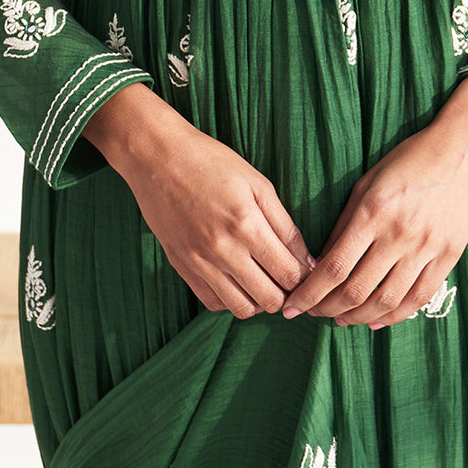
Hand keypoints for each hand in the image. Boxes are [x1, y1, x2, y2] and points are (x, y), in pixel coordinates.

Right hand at [83, 84, 314, 320]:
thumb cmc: (212, 163)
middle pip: (269, 298)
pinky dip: (231, 300)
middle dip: (287, 293)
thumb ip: (286, 226)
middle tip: (289, 279)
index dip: (306, 279)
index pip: (289, 274)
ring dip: (260, 301)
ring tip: (265, 282)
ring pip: (242, 308)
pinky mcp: (182, 267)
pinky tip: (238, 282)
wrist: (158, 158)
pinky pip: (213, 303)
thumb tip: (308, 262)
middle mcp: (223, 250)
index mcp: (247, 225)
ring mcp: (200, 262)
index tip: (308, 272)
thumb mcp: (258, 184)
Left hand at [280, 76, 467, 328]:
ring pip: (386, 300)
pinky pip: (418, 297)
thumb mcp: (368, 182)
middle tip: (312, 314)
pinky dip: (395, 315)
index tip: (292, 305)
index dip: (309, 293)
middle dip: (327, 309)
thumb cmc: (411, 158)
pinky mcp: (448, 256)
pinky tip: (376, 320)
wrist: (467, 147)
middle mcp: (398, 234)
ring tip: (340, 320)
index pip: (333, 266)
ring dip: (357, 317)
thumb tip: (322, 261)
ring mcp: (426, 248)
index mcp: (373, 211)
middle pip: (356, 290)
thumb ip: (346, 222)